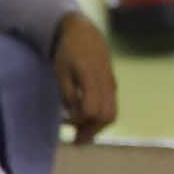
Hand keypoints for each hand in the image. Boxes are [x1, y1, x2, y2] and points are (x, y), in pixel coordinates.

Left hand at [51, 12, 117, 142]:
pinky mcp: (112, 83)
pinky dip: (100, 117)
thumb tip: (73, 116)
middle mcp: (106, 82)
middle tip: (76, 140)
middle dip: (92, 131)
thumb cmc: (67, 52)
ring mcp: (111, 83)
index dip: (79, 121)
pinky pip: (111, 105)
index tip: (64, 122)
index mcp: (91, 78)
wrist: (83, 32)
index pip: (93, 111)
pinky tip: (86, 120)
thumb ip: (67, 93)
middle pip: (107, 116)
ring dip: (97, 127)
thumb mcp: (60, 71)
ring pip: (112, 113)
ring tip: (81, 134)